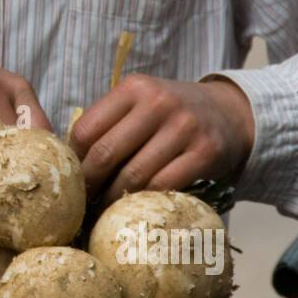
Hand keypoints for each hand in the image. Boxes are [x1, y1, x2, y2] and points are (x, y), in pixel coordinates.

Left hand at [68, 73, 254, 208]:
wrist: (230, 113)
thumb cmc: (171, 114)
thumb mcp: (141, 102)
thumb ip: (109, 123)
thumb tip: (67, 163)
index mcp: (134, 88)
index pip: (86, 129)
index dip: (73, 160)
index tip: (70, 179)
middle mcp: (158, 102)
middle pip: (106, 154)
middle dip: (89, 184)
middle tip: (82, 202)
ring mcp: (184, 127)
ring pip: (133, 175)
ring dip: (113, 199)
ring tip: (103, 209)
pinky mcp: (205, 152)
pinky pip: (163, 185)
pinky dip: (144, 201)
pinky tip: (135, 207)